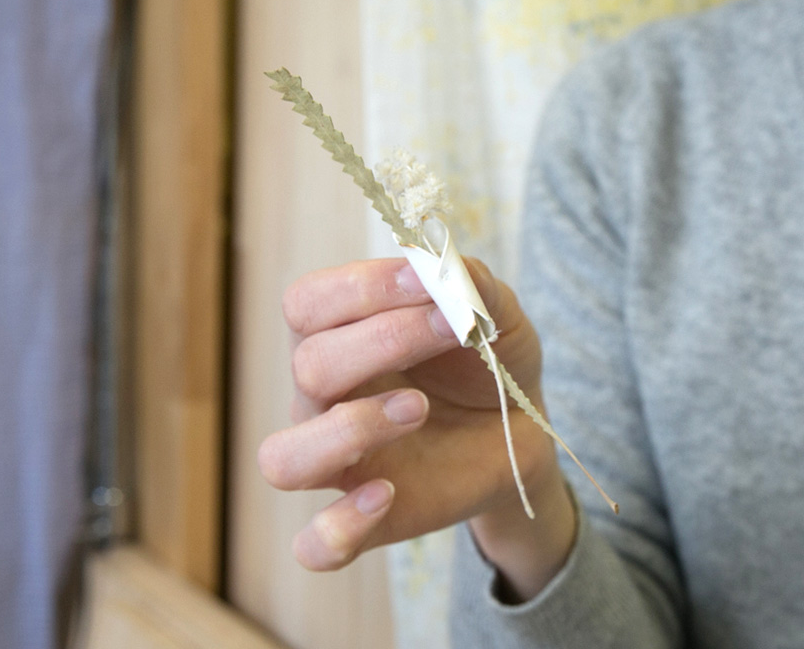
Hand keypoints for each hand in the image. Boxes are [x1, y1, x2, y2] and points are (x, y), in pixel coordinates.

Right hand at [258, 257, 575, 599]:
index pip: (307, 304)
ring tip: (416, 410)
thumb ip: (473, 283)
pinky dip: (339, 527)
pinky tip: (390, 495)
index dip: (359, 287)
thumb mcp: (498, 316)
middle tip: (451, 331)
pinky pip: (315, 543)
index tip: (424, 280)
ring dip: (348, 430)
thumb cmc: (489, 363)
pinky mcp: (365, 519)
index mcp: (341, 337)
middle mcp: (324, 399)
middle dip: (383, 341)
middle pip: (309, 367)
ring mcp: (340, 463)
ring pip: (283, 459)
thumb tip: (439, 260)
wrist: (520, 432)